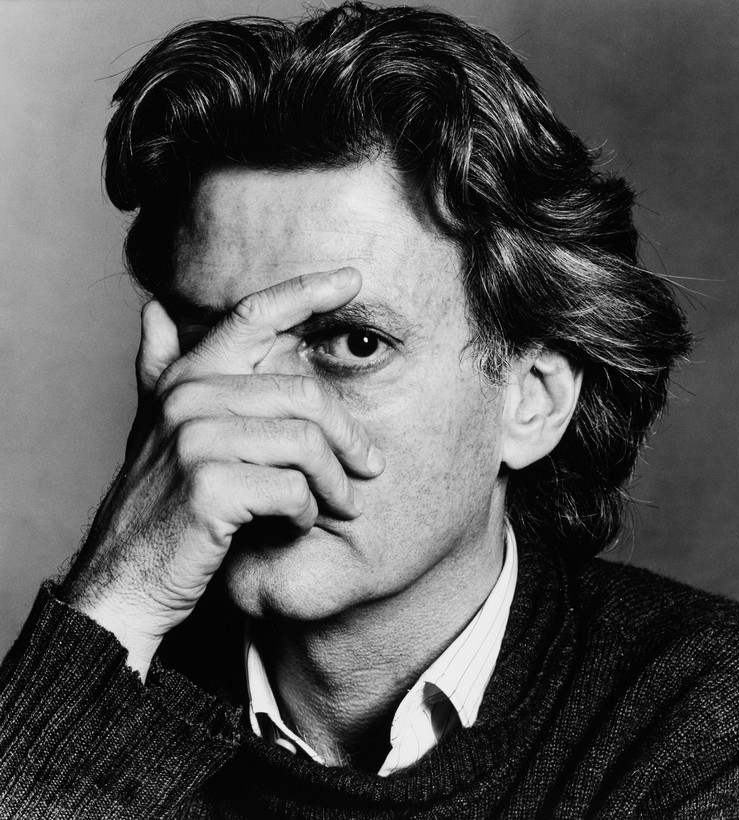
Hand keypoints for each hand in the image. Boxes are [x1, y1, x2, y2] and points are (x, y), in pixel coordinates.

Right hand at [62, 267, 383, 677]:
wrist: (124, 581)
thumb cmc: (158, 505)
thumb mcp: (157, 431)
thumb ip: (162, 370)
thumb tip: (157, 311)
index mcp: (187, 379)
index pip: (253, 316)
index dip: (306, 291)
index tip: (353, 278)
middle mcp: (189, 398)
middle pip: (305, 395)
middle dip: (349, 437)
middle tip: (369, 468)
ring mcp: (196, 440)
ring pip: (307, 444)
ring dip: (334, 483)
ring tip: (339, 506)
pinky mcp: (209, 486)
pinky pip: (293, 489)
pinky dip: (306, 513)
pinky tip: (296, 526)